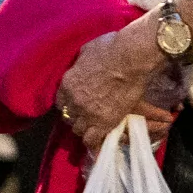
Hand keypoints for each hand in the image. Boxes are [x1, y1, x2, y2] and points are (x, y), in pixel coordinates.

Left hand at [56, 18, 176, 150]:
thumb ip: (80, 65)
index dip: (69, 105)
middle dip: (77, 117)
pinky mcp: (104, 122)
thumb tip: (81, 66)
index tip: (77, 106)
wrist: (131, 58)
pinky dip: (94, 143)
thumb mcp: (86, 51)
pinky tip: (98, 144)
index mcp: (67, 83)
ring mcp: (88, 113)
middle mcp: (73, 101)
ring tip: (94, 128)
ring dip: (86, 129)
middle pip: (69, 117)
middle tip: (88, 116)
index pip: (60, 102)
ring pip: (79, 130)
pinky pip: (92, 140)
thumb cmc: (111, 48)